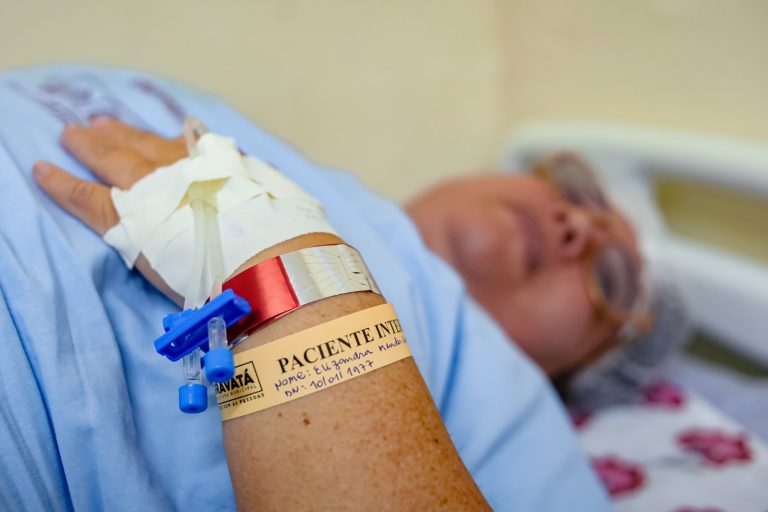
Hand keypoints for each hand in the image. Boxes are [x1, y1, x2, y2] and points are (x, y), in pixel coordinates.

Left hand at [34, 117, 342, 302]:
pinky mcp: (125, 216)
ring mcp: (152, 187)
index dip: (171, 142)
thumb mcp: (287, 207)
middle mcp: (185, 167)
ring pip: (111, 158)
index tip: (163, 135)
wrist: (266, 260)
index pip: (190, 146)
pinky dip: (60, 182)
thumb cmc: (286, 240)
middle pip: (145, 144)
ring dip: (91, 145)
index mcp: (221, 166)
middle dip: (123, 134)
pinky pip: (83, 195)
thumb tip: (281, 201)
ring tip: (74, 134)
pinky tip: (43, 171)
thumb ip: (274, 198)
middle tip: (101, 124)